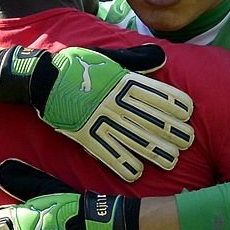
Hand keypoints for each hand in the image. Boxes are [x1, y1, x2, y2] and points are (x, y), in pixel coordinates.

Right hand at [0, 44, 193, 181]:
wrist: (42, 78)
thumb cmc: (78, 65)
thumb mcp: (108, 55)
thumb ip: (136, 59)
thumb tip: (161, 57)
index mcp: (122, 81)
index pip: (153, 93)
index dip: (173, 103)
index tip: (188, 113)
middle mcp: (114, 101)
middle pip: (148, 118)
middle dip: (170, 130)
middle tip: (188, 141)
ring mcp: (99, 119)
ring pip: (132, 138)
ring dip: (153, 150)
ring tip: (171, 161)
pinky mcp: (84, 134)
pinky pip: (106, 152)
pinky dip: (121, 163)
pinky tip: (136, 173)